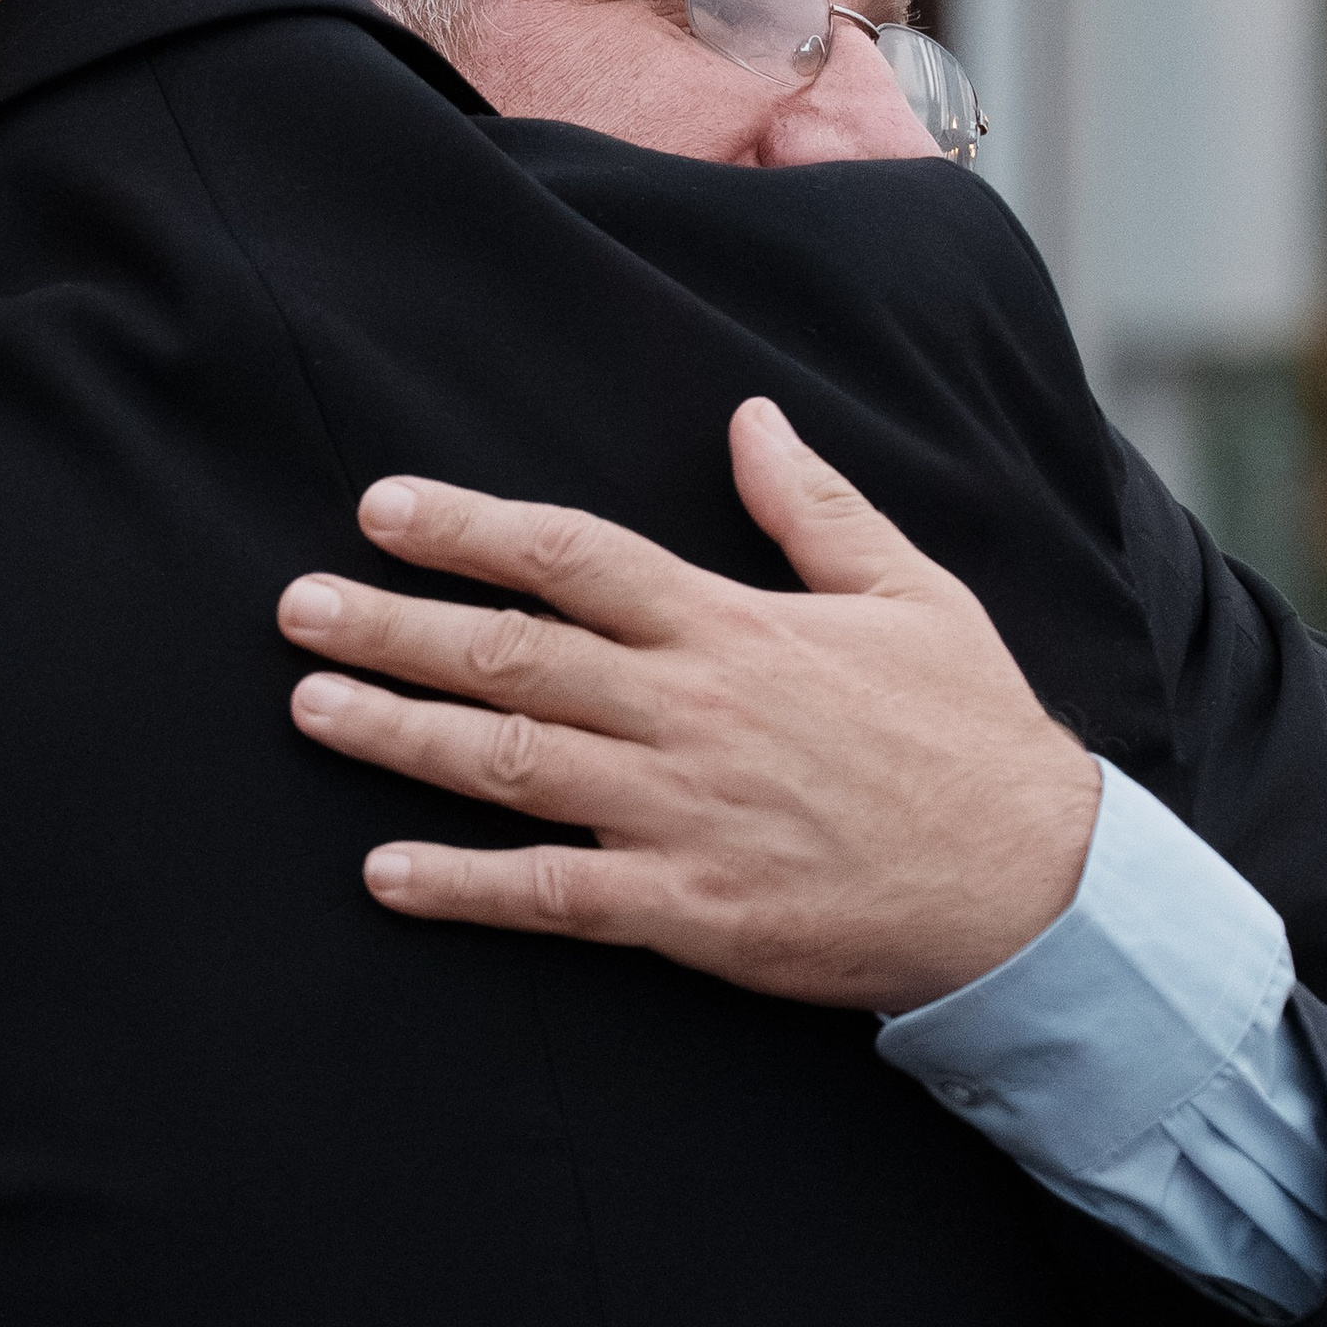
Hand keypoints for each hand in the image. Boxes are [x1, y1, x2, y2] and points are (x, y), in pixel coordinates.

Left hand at [278, 397, 1099, 1014]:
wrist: (1030, 888)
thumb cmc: (972, 737)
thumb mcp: (912, 592)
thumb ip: (815, 507)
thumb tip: (749, 416)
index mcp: (731, 626)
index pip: (573, 556)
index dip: (468, 528)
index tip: (382, 508)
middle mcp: (689, 710)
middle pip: (511, 654)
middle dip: (393, 625)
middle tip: (296, 607)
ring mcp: (680, 812)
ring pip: (507, 762)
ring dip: (397, 734)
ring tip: (311, 707)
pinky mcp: (687, 909)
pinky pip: (550, 892)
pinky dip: (462, 884)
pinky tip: (384, 873)